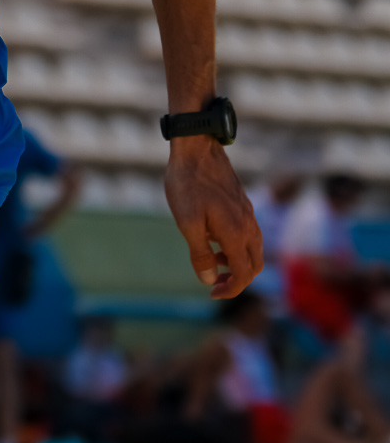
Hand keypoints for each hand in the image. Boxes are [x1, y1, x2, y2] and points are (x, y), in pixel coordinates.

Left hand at [164, 139, 261, 297]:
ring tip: (209, 260)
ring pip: (252, 249)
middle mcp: (248, 225)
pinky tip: (211, 237)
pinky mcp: (243, 204)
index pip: (244, 274)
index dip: (231, 290)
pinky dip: (234, 246)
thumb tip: (209, 279)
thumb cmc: (188, 183)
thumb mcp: (187, 223)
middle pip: (255, 265)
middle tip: (213, 283)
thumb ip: (200, 253)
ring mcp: (248, 213)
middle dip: (237, 280)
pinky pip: (247, 234)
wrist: (197, 147)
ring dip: (235, 262)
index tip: (211, 294)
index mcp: (236, 233)